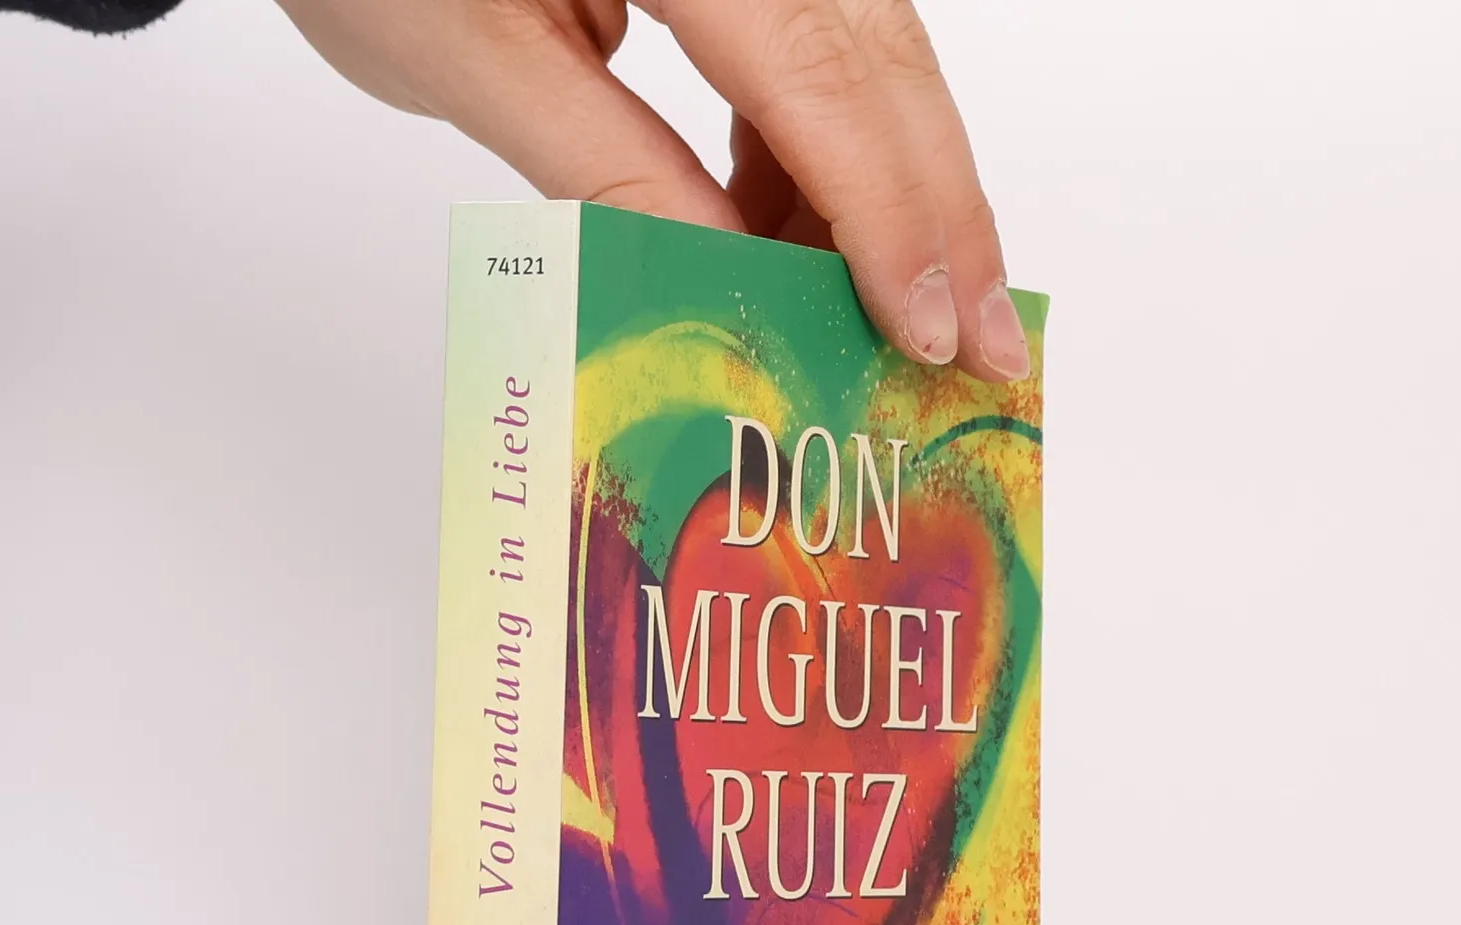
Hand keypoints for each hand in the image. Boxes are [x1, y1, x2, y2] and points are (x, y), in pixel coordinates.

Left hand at [273, 0, 1029, 381]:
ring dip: (882, 192)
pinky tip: (784, 232)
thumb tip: (734, 277)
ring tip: (875, 316)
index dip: (890, 219)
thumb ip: (609, 168)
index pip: (824, 84)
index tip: (933, 333)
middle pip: (881, 63)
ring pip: (867, 56)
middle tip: (985, 344)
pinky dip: (813, 148)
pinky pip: (814, 44)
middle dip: (938, 215)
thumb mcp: (475, 61)